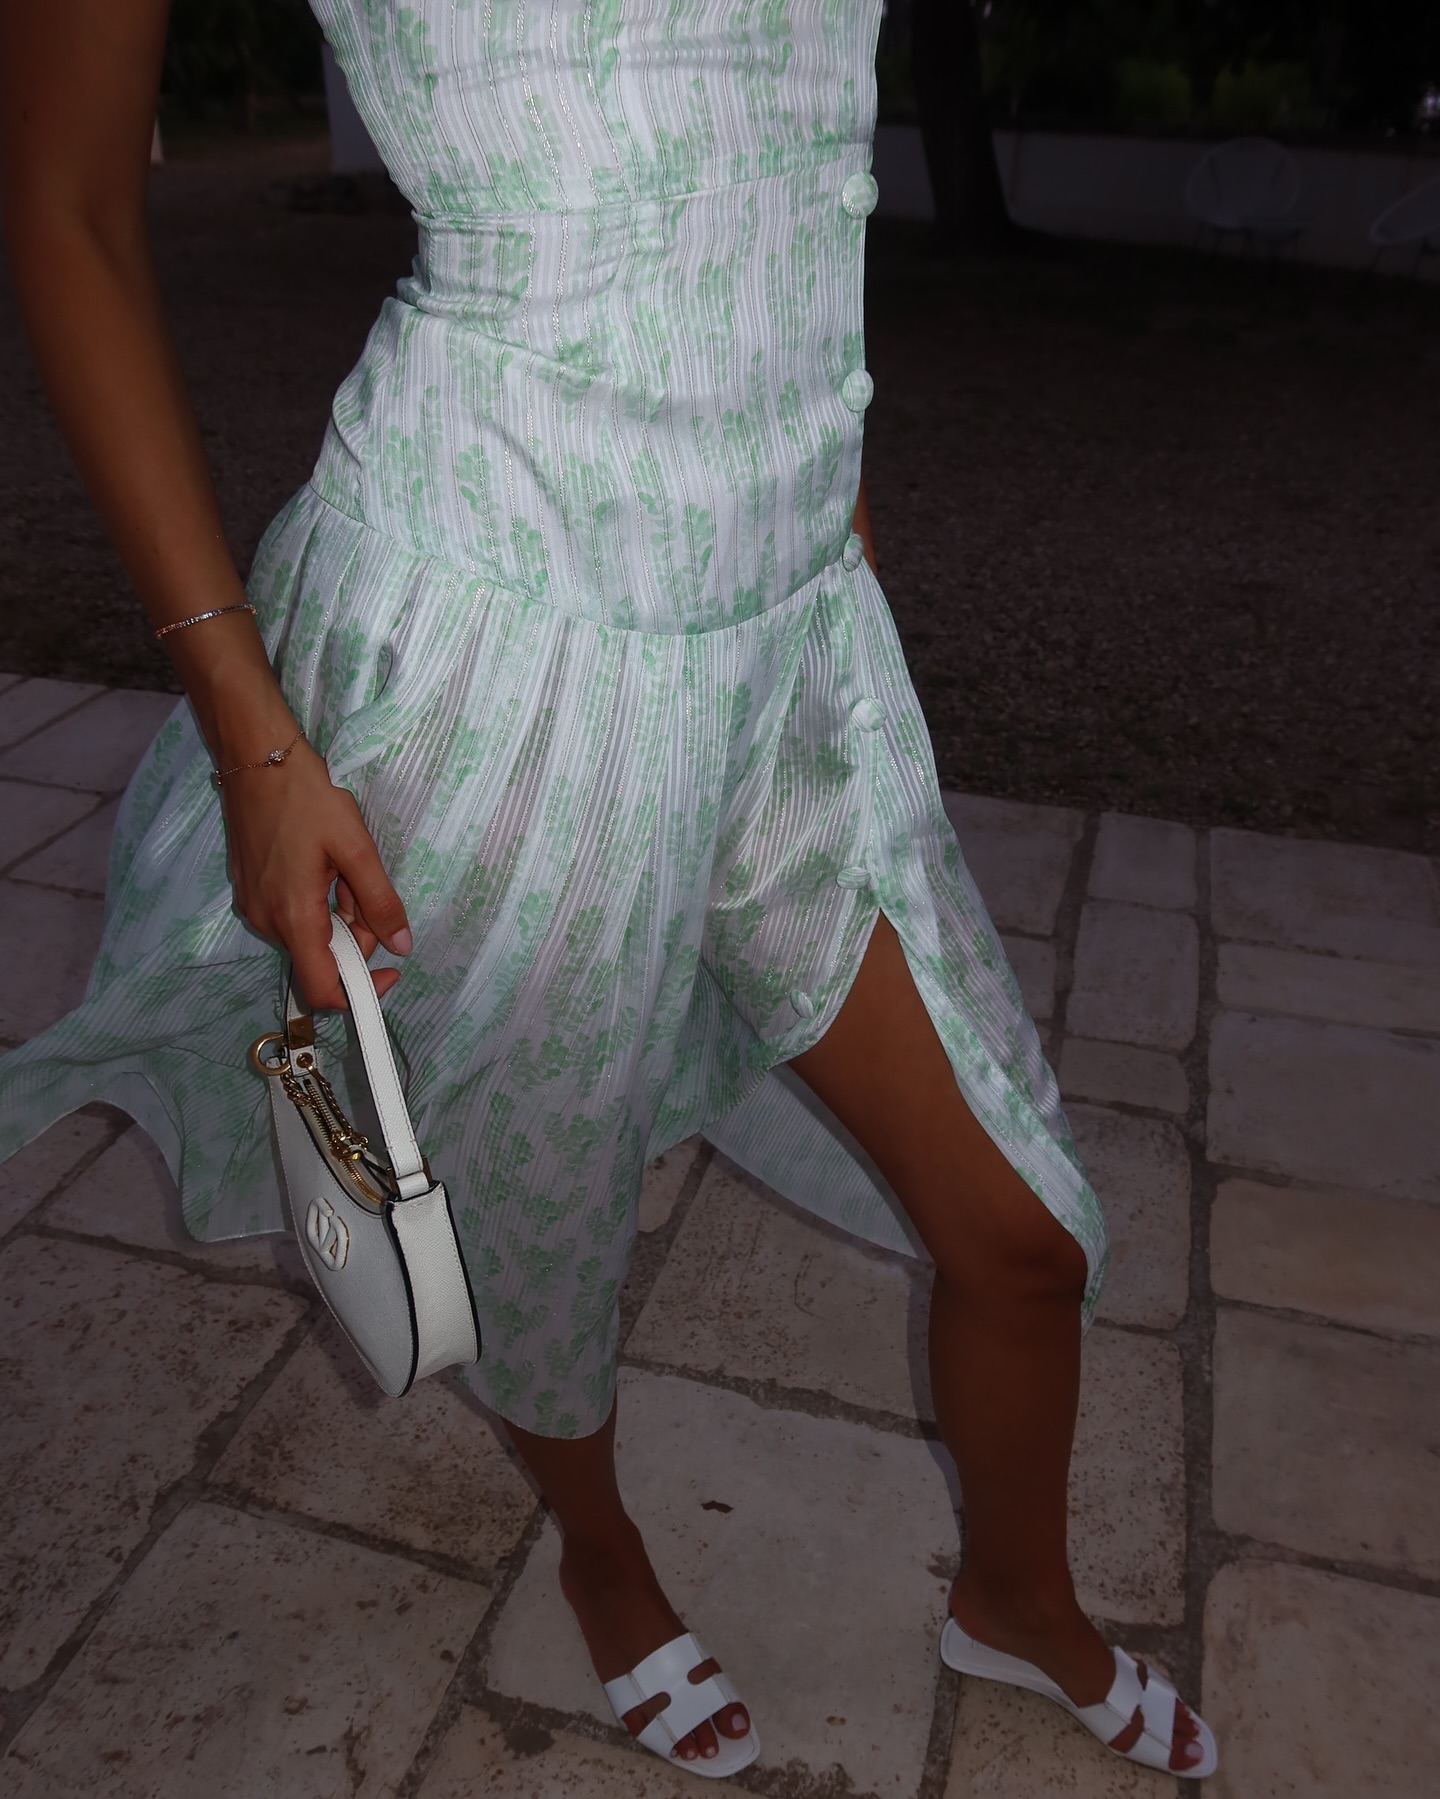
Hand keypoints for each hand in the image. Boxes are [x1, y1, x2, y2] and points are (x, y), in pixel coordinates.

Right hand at [222, 739, 410, 1010]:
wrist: (256, 757)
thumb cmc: (306, 796)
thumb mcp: (356, 848)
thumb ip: (380, 902)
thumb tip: (401, 945)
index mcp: (292, 916)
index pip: (321, 988)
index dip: (359, 992)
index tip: (389, 970)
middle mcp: (266, 921)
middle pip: (319, 960)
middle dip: (355, 939)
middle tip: (368, 891)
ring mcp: (253, 906)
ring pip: (308, 936)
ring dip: (337, 918)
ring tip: (345, 869)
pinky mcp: (249, 890)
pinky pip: (290, 916)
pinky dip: (317, 905)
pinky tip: (325, 867)